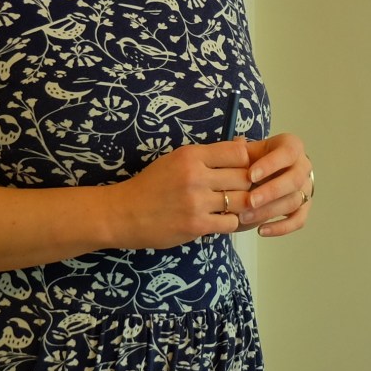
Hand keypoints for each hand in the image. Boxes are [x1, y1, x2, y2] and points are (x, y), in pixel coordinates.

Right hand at [108, 141, 252, 249]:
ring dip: (240, 205)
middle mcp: (196, 176)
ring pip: (242, 201)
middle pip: (244, 177)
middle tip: (238, 190)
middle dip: (246, 185)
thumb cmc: (152, 184)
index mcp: (191, 155)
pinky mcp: (196, 226)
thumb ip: (210, 154)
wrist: (124, 212)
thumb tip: (243, 144)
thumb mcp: (177, 160)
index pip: (238, 153)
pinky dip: (229, 222)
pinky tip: (219, 219)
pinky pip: (231, 223)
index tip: (240, 169)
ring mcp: (197, 202)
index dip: (245, 162)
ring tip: (231, 205)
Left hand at [237, 133, 313, 236]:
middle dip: (271, 192)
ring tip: (245, 217)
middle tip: (249, 201)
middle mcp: (303, 166)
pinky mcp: (304, 207)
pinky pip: (298, 220)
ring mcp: (306, 188)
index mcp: (292, 146)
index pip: (287, 152)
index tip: (250, 175)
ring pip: (294, 201)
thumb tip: (237, 143)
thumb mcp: (247, 150)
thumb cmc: (253, 158)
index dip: (270, 164)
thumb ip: (241, 149)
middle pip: (294, 180)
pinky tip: (261, 230)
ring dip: (269, 211)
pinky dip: (281, 228)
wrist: (261, 172)